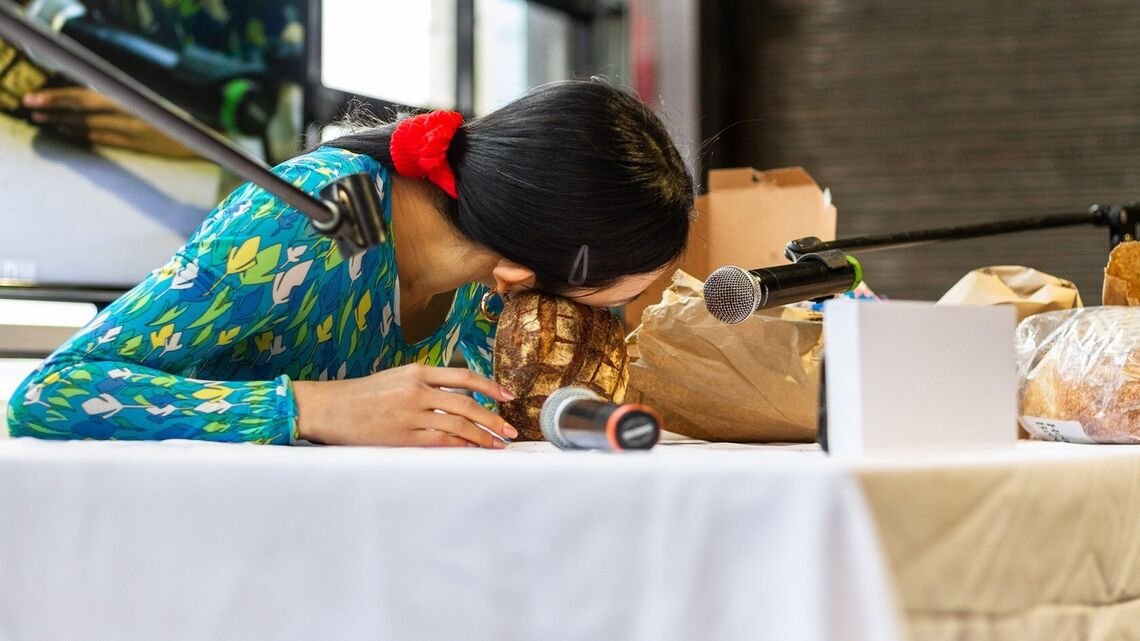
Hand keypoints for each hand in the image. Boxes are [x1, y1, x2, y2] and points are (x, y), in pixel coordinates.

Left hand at [23, 87, 198, 158]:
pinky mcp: (139, 146)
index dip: (61, 98)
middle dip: (56, 110)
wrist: (211, 138)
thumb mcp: (155, 99)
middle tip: (32, 109)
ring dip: (65, 124)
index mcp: (133, 100)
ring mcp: (134, 133)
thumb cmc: (185, 116)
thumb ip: (129, 96)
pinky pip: (105, 140)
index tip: (39, 98)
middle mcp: (130, 117)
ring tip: (44, 120)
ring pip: (90, 127)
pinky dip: (84, 136)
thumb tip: (101, 90)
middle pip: (84, 112)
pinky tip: (70, 134)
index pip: (88, 98)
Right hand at [292, 364, 519, 447]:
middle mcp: (417, 389)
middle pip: (467, 403)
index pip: (463, 376)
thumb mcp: (394, 378)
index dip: (489, 386)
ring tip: (498, 445)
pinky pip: (441, 441)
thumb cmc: (359, 396)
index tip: (507, 395)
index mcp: (416, 371)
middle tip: (510, 431)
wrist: (327, 407)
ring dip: (483, 436)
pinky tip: (473, 451)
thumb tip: (452, 399)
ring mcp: (411, 413)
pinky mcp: (403, 435)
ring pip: (459, 424)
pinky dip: (462, 446)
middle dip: (493, 419)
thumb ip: (422, 384)